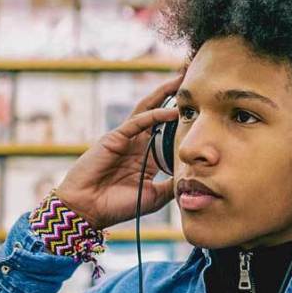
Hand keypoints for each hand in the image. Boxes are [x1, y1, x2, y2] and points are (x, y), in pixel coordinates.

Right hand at [56, 74, 182, 229]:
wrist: (87, 210)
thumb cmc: (116, 206)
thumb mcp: (154, 197)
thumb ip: (172, 185)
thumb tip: (196, 177)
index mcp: (147, 159)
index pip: (169, 134)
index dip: (184, 122)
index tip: (204, 111)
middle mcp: (137, 145)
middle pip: (160, 115)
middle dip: (175, 98)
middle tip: (194, 83)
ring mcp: (125, 139)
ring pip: (148, 110)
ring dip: (164, 95)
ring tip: (181, 81)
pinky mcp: (114, 138)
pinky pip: (137, 122)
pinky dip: (155, 115)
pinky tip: (173, 111)